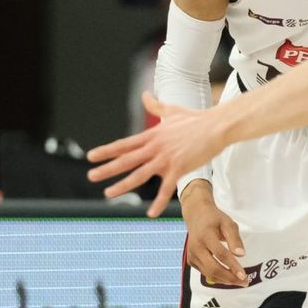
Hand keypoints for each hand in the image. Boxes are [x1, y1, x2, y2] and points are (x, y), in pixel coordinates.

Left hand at [87, 92, 225, 216]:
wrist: (216, 126)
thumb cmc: (196, 119)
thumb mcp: (172, 110)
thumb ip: (155, 105)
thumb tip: (145, 94)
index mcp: (151, 135)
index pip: (124, 145)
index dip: (106, 151)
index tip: (91, 156)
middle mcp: (154, 147)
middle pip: (126, 160)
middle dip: (107, 169)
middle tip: (91, 176)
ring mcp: (165, 159)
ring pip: (139, 175)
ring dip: (123, 185)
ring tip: (108, 193)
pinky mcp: (179, 168)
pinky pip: (165, 189)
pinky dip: (158, 202)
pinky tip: (150, 214)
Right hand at [180, 182, 245, 286]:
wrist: (196, 215)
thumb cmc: (215, 220)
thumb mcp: (228, 224)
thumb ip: (235, 239)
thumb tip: (241, 255)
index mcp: (206, 235)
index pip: (220, 254)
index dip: (233, 266)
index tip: (244, 275)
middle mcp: (196, 247)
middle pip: (213, 268)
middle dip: (230, 278)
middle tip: (244, 282)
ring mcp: (191, 255)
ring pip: (209, 273)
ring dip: (225, 280)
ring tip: (239, 281)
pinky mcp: (191, 260)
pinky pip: (205, 273)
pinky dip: (217, 277)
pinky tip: (228, 277)